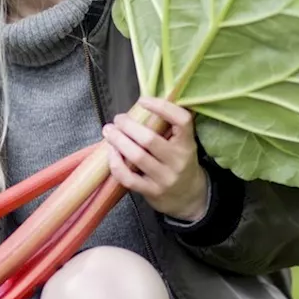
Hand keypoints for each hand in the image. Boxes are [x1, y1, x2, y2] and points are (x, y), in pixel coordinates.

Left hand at [102, 97, 208, 222]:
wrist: (190, 198)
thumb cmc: (181, 163)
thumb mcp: (183, 145)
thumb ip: (169, 128)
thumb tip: (142, 104)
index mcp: (187, 144)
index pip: (182, 121)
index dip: (162, 107)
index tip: (143, 100)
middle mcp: (178, 161)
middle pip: (149, 139)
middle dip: (128, 126)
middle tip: (118, 119)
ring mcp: (164, 178)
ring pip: (137, 157)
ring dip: (118, 141)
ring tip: (108, 131)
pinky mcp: (152, 192)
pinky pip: (128, 178)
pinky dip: (116, 163)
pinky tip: (111, 152)